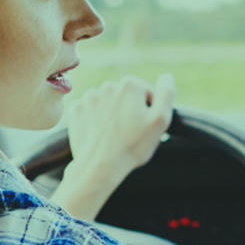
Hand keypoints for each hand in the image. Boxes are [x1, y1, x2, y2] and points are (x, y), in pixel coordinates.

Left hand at [51, 73, 175, 220]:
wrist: (99, 167)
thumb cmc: (132, 146)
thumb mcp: (159, 121)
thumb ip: (166, 94)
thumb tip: (167, 77)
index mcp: (130, 85)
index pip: (147, 93)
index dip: (150, 111)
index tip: (145, 126)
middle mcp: (108, 86)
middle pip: (127, 97)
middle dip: (130, 110)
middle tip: (130, 132)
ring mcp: (90, 97)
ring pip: (108, 103)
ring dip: (113, 114)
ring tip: (115, 134)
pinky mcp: (77, 110)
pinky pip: (90, 110)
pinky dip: (96, 119)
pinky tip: (101, 133)